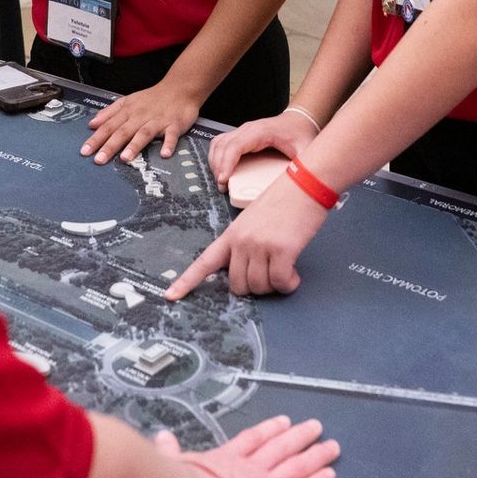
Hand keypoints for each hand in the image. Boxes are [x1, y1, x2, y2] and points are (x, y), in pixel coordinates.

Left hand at [81, 79, 201, 164]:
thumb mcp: (128, 101)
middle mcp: (141, 116)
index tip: (85, 151)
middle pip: (123, 131)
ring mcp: (158, 120)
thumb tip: (92, 123)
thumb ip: (109, 112)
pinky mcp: (174, 124)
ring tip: (125, 158)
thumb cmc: (153, 98)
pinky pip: (171, 135)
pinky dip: (169, 144)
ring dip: (135, 145)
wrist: (180, 88)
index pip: (109, 126)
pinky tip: (164, 154)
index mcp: (128, 111)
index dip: (96, 138)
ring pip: (144, 133)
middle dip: (110, 145)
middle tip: (99, 159)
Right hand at [154, 415, 338, 477]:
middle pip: (281, 448)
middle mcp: (251, 467)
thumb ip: (169, 452)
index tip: (282, 422)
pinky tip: (331, 475)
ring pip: (297, 466)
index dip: (269, 430)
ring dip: (316, 455)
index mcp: (226, 458)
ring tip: (332, 446)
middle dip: (299, 436)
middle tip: (315, 427)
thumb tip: (160, 437)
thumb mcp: (171, 464)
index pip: (253, 440)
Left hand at [166, 174, 331, 298]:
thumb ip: (245, 243)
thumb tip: (249, 271)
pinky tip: (294, 274)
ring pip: (260, 287)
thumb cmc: (285, 200)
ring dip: (275, 285)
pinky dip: (289, 284)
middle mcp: (241, 241)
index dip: (187, 282)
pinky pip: (281, 283)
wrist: (306, 182)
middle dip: (255, 286)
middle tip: (271, 272)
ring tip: (286, 268)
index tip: (170, 296)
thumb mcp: (254, 219)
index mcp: (231, 234)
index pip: (204, 262)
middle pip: (237, 285)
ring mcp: (260, 246)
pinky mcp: (282, 251)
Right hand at [209, 110, 316, 182]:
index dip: (226, 162)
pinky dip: (217, 157)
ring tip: (221, 181)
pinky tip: (221, 170)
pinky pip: (221, 144)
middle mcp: (248, 129)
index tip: (224, 179)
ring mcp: (243, 132)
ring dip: (215, 162)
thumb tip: (295, 184)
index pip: (236, 145)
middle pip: (223, 145)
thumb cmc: (301, 134)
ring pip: (218, 143)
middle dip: (218, 167)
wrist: (300, 121)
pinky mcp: (241, 136)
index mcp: (261, 131)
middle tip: (223, 186)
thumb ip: (302, 167)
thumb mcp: (306, 150)